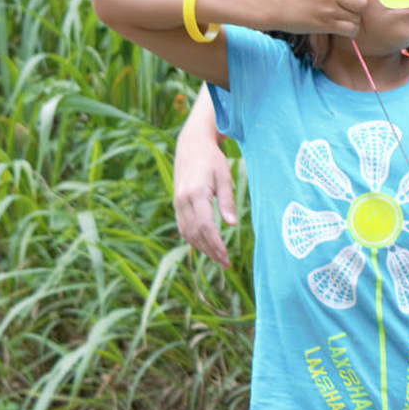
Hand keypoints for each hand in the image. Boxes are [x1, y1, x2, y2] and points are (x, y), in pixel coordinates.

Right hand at [173, 121, 237, 268]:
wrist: (191, 146)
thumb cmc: (212, 159)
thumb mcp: (224, 177)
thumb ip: (227, 201)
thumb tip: (231, 224)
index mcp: (195, 194)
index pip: (205, 226)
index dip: (215, 244)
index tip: (226, 257)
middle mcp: (183, 201)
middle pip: (195, 234)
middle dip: (211, 251)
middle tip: (226, 263)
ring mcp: (177, 203)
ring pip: (187, 233)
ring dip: (202, 248)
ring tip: (218, 258)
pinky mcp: (177, 204)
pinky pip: (183, 227)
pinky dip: (194, 239)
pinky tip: (206, 246)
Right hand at [273, 0, 367, 37]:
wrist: (276, 5)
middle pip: (362, 2)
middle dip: (357, 7)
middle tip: (345, 9)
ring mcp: (329, 9)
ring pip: (357, 18)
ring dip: (350, 20)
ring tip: (337, 18)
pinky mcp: (326, 25)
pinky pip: (351, 30)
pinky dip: (349, 31)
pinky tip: (339, 28)